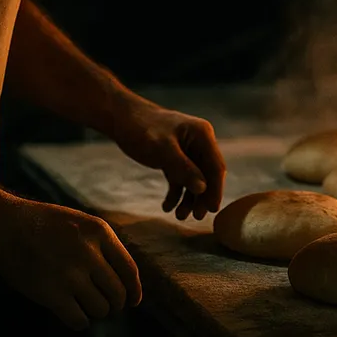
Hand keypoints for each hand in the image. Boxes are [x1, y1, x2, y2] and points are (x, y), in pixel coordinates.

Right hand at [0, 193, 141, 329]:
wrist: (3, 224)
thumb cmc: (41, 223)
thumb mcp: (78, 221)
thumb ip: (101, 243)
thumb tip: (123, 278)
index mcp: (99, 231)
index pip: (130, 270)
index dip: (134, 291)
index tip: (133, 302)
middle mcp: (89, 253)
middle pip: (118, 294)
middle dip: (114, 305)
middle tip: (105, 306)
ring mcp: (71, 274)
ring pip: (101, 309)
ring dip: (95, 313)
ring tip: (84, 307)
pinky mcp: (52, 294)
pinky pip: (79, 320)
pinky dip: (79, 322)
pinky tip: (72, 314)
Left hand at [111, 102, 226, 220]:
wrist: (121, 119)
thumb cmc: (142, 129)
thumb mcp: (162, 149)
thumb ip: (183, 168)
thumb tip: (203, 188)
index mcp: (202, 135)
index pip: (215, 166)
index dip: (215, 189)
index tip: (212, 210)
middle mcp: (198, 142)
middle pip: (207, 175)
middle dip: (201, 197)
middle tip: (195, 217)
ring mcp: (187, 150)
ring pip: (194, 179)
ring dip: (188, 198)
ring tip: (179, 216)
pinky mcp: (174, 157)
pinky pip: (180, 178)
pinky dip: (176, 193)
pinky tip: (167, 206)